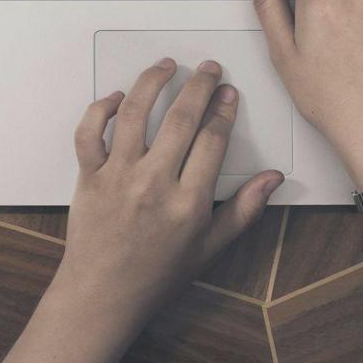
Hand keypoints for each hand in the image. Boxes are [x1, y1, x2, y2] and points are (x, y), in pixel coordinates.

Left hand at [52, 58, 284, 329]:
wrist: (102, 296)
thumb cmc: (155, 275)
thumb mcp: (209, 248)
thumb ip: (244, 210)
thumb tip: (273, 179)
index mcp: (188, 203)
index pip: (212, 140)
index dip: (224, 111)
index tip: (229, 94)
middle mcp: (153, 184)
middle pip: (180, 119)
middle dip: (199, 86)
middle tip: (209, 69)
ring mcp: (118, 177)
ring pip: (134, 114)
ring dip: (152, 82)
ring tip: (167, 65)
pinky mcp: (89, 177)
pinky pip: (89, 133)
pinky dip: (99, 109)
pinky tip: (116, 97)